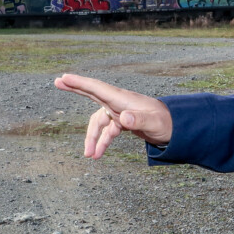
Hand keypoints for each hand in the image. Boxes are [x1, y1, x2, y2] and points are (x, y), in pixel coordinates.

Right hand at [54, 73, 172, 158]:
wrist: (175, 128)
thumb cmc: (165, 122)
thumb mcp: (154, 123)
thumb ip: (139, 120)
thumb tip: (123, 119)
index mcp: (122, 99)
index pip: (97, 88)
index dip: (80, 83)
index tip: (64, 78)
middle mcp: (119, 103)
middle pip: (92, 94)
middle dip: (75, 89)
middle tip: (58, 82)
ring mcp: (119, 111)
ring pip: (98, 122)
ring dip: (92, 138)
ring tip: (88, 155)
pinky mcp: (122, 121)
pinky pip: (107, 131)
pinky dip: (101, 142)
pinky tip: (98, 155)